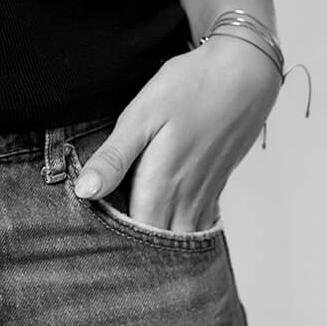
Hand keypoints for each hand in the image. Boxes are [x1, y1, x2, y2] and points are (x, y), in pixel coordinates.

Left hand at [72, 35, 280, 231]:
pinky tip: (166, 222)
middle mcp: (185, 201)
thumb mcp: (141, 116)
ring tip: (131, 239)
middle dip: (134, 251)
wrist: (242, 74)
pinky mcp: (215, 187)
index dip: (111, 244)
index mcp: (161, 186)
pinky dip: (180, 233)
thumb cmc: (188, 88)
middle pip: (158, 248)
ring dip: (159, 246)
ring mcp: (204, 197)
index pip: (133, 238)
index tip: (91, 238)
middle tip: (106, 243)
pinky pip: (198, 227)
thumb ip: (114, 158)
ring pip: (180, 240)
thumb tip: (84, 193)